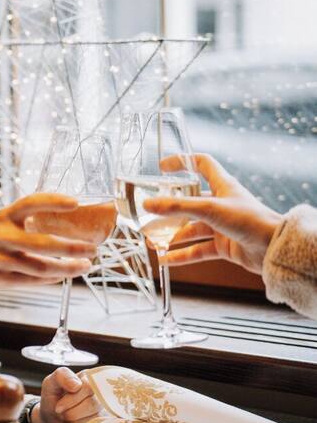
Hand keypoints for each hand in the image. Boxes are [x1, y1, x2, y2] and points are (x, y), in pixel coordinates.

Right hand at [0, 193, 95, 293]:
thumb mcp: (6, 223)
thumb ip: (31, 221)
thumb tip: (75, 221)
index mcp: (4, 216)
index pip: (29, 203)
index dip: (52, 201)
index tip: (75, 202)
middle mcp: (1, 236)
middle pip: (42, 243)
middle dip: (72, 248)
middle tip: (93, 248)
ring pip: (41, 267)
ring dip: (67, 268)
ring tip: (85, 265)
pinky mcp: (0, 279)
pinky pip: (32, 281)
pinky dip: (52, 279)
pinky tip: (64, 275)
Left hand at [32, 367, 103, 422]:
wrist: (52, 418)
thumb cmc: (53, 398)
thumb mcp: (50, 383)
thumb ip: (62, 376)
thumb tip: (77, 385)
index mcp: (88, 377)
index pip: (88, 387)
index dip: (72, 399)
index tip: (58, 406)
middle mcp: (100, 390)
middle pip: (93, 403)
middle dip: (72, 412)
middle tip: (61, 412)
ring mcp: (104, 407)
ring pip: (94, 417)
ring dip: (75, 421)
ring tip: (68, 417)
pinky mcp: (104, 421)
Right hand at [142, 153, 282, 273]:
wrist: (273, 247)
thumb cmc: (249, 219)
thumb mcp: (209, 209)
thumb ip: (177, 207)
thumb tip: (147, 204)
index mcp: (223, 186)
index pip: (201, 165)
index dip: (183, 162)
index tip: (162, 168)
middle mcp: (221, 204)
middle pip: (189, 203)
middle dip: (168, 210)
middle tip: (149, 216)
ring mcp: (222, 226)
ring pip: (191, 229)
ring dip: (172, 235)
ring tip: (152, 241)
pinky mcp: (223, 245)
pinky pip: (197, 250)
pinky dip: (181, 255)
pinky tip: (165, 260)